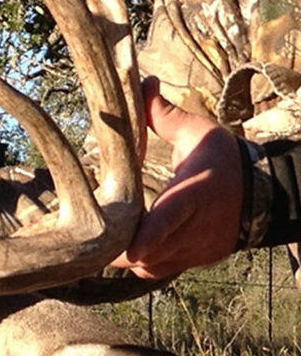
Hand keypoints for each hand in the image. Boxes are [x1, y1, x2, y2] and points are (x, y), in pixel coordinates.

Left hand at [110, 77, 242, 280]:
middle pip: (150, 252)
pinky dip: (139, 264)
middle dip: (117, 248)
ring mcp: (195, 250)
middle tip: (90, 233)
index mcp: (193, 194)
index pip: (168, 220)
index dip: (145, 237)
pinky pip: (158, 272)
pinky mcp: (194, 261)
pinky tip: (126, 245)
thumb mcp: (198, 132)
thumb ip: (163, 114)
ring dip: (124, 257)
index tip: (124, 248)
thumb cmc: (226, 159)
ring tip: (103, 237)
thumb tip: (141, 83)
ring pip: (150, 266)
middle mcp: (194, 229)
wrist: (265, 194)